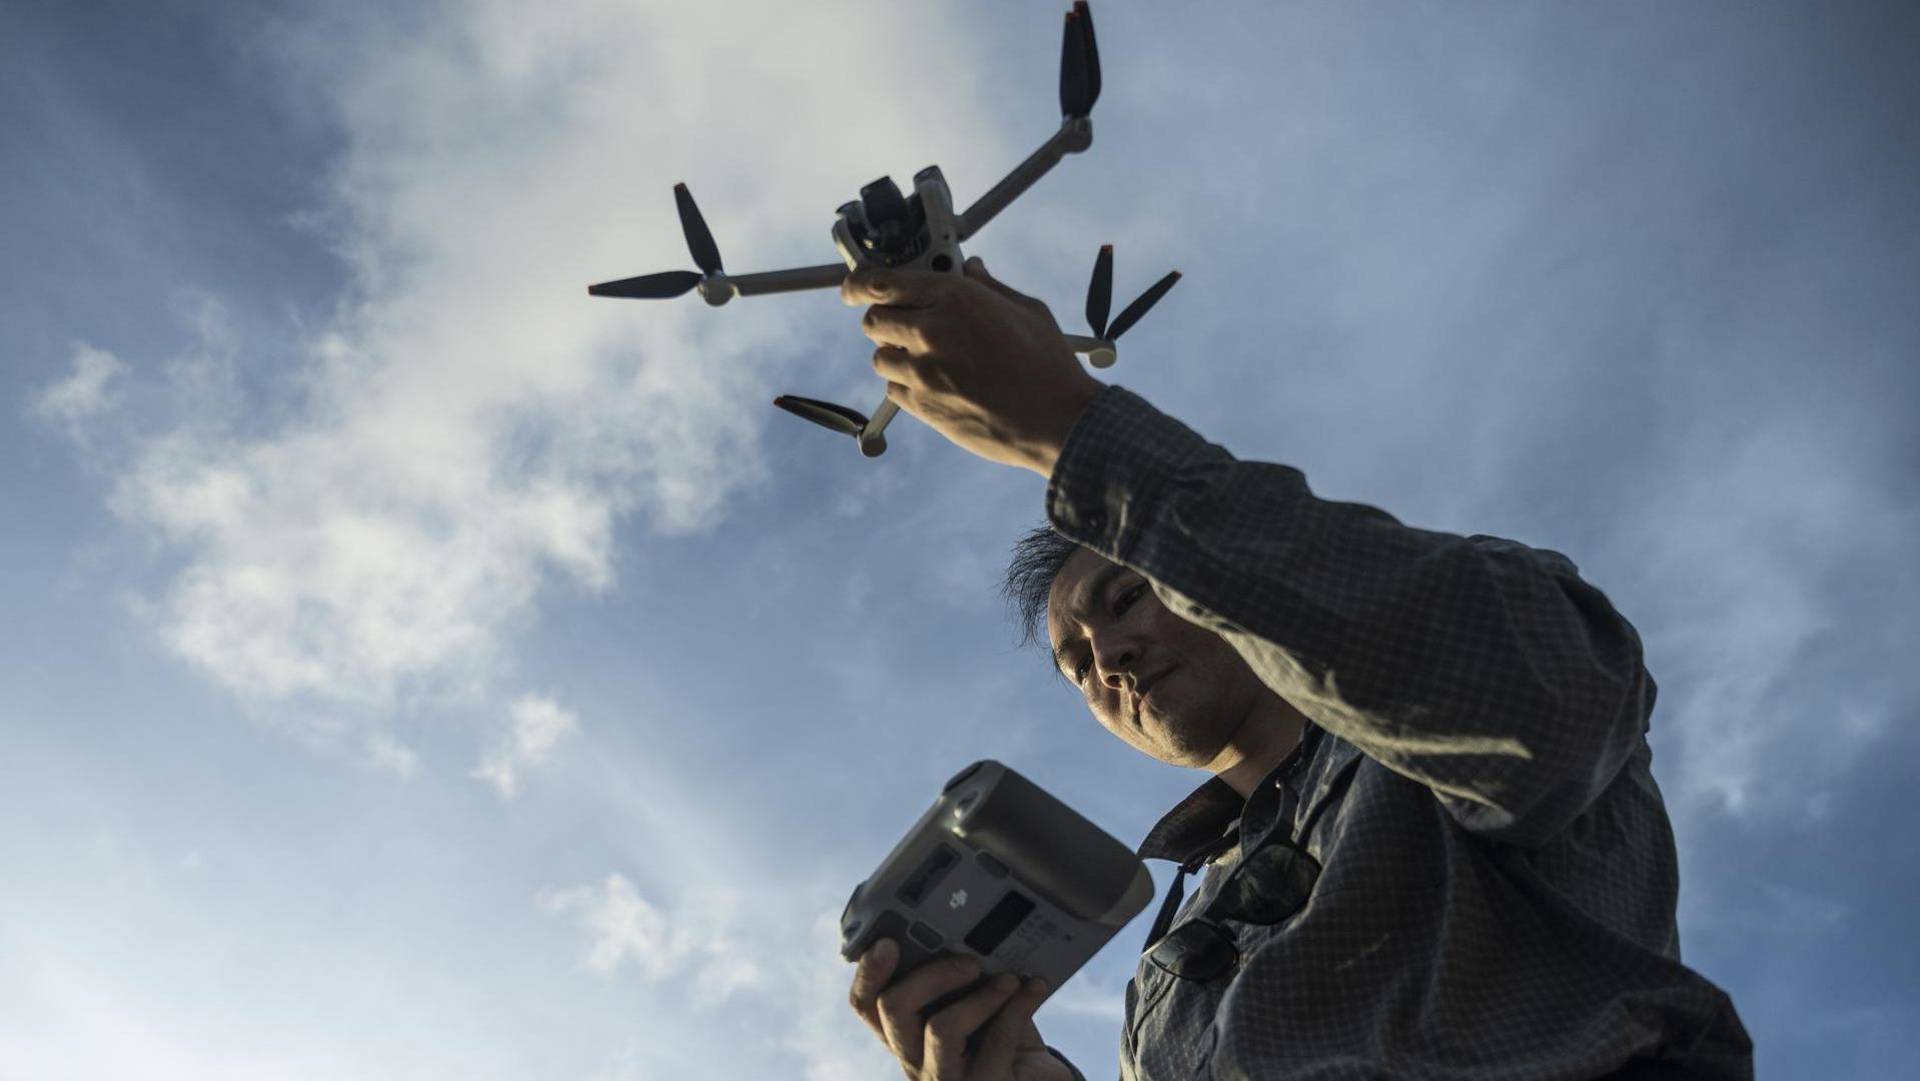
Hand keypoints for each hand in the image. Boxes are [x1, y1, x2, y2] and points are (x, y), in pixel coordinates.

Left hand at [843, 257, 1105, 475]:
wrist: (1057, 421)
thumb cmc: (1048, 365)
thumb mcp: (1026, 310)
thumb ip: (989, 286)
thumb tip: (971, 269)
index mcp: (955, 297)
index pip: (882, 282)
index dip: (859, 283)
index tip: (852, 287)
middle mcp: (931, 330)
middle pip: (874, 319)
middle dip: (885, 319)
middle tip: (904, 325)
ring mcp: (923, 371)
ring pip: (879, 357)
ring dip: (894, 355)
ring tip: (926, 359)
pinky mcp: (923, 406)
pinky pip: (892, 389)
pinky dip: (904, 385)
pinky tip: (933, 384)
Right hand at [848, 938, 1072, 1080]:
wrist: (1036, 1079)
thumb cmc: (999, 1035)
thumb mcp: (975, 1002)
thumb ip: (961, 976)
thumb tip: (967, 933)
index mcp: (906, 1032)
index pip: (866, 1004)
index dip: (868, 973)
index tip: (888, 941)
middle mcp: (915, 1058)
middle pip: (893, 1009)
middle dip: (930, 974)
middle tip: (969, 961)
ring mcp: (945, 1078)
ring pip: (941, 1028)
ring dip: (980, 996)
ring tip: (1009, 979)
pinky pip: (995, 1043)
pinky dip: (1019, 1008)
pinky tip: (1035, 989)